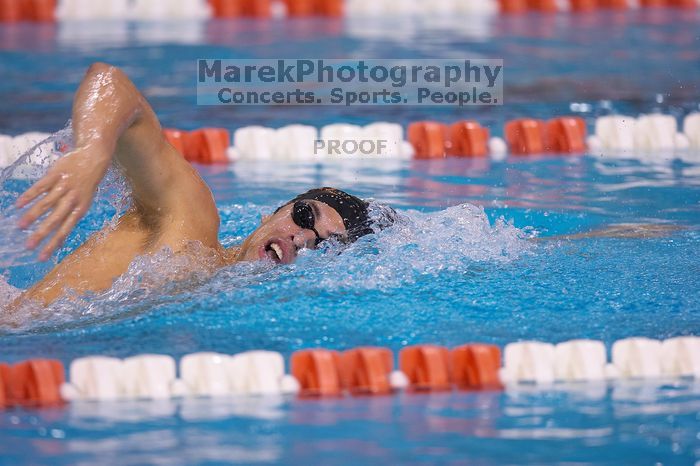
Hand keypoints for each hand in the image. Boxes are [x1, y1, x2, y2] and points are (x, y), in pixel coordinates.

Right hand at [15, 146, 109, 260]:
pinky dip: (29, 196)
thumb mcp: (83, 200)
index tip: (42, 257)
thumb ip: (70, 213)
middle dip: (41, 234)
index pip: (66, 230)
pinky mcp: (55, 174)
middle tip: (28, 246)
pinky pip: (40, 186)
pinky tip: (18, 204)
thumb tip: (56, 231)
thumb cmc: (86, 183)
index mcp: (80, 209)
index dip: (54, 243)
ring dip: (32, 216)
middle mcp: (72, 199)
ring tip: (20, 227)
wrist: (93, 157)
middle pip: (55, 220)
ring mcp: (64, 186)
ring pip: (46, 204)